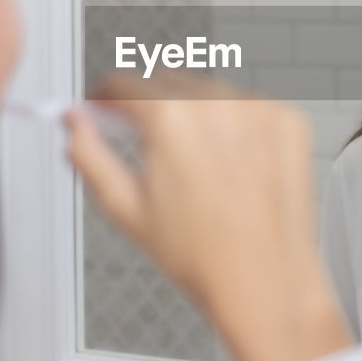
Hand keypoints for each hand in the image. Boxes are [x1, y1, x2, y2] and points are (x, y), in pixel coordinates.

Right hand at [65, 72, 350, 360]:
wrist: (264, 279)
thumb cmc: (202, 255)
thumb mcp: (125, 208)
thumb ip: (89, 155)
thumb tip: (73, 123)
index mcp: (171, 117)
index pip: (123, 83)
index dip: (104, 99)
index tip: (103, 109)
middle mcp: (217, 103)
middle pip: (165, 81)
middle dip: (149, 105)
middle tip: (148, 145)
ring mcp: (258, 109)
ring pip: (209, 92)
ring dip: (195, 114)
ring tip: (198, 168)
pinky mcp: (288, 121)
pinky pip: (250, 108)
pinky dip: (237, 127)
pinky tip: (233, 167)